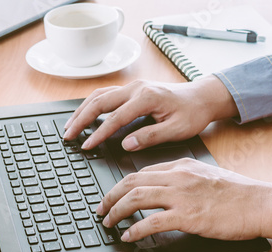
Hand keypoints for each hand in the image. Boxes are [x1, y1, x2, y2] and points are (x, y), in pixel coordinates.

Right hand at [63, 76, 237, 150]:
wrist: (203, 96)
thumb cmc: (192, 113)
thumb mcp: (176, 129)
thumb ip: (150, 137)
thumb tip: (126, 144)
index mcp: (147, 98)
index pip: (115, 118)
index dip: (98, 134)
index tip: (86, 146)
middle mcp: (136, 88)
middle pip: (99, 102)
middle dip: (80, 119)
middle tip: (68, 135)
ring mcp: (133, 86)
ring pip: (99, 95)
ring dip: (82, 110)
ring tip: (70, 125)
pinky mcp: (133, 89)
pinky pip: (106, 94)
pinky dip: (91, 104)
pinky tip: (84, 114)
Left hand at [96, 158, 271, 242]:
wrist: (260, 203)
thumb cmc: (237, 192)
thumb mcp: (206, 174)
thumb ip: (182, 177)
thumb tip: (160, 187)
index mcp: (181, 166)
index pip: (142, 172)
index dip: (123, 185)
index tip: (114, 195)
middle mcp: (177, 177)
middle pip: (131, 182)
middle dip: (110, 196)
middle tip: (101, 208)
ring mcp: (181, 196)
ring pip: (136, 198)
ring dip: (116, 211)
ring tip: (108, 221)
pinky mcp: (187, 216)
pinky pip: (151, 222)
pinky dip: (135, 229)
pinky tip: (128, 236)